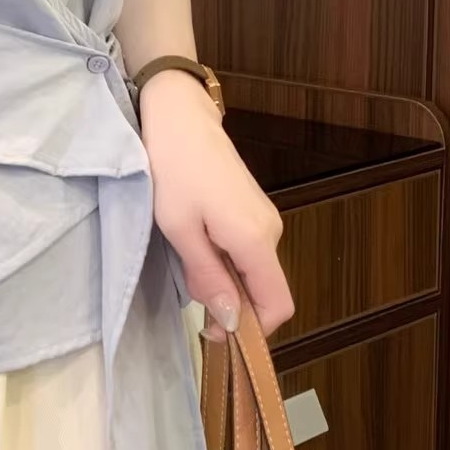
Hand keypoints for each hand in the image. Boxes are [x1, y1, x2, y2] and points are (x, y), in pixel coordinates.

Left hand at [138, 69, 294, 337]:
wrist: (179, 117)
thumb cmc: (172, 170)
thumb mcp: (180, 229)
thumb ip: (208, 276)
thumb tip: (232, 322)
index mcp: (256, 240)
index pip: (277, 306)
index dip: (252, 330)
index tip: (214, 332)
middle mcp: (271, 232)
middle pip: (264, 291)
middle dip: (230, 303)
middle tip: (188, 288)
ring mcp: (265, 218)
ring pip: (253, 271)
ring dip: (224, 279)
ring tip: (186, 256)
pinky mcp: (253, 209)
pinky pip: (247, 251)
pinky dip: (224, 259)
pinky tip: (195, 241)